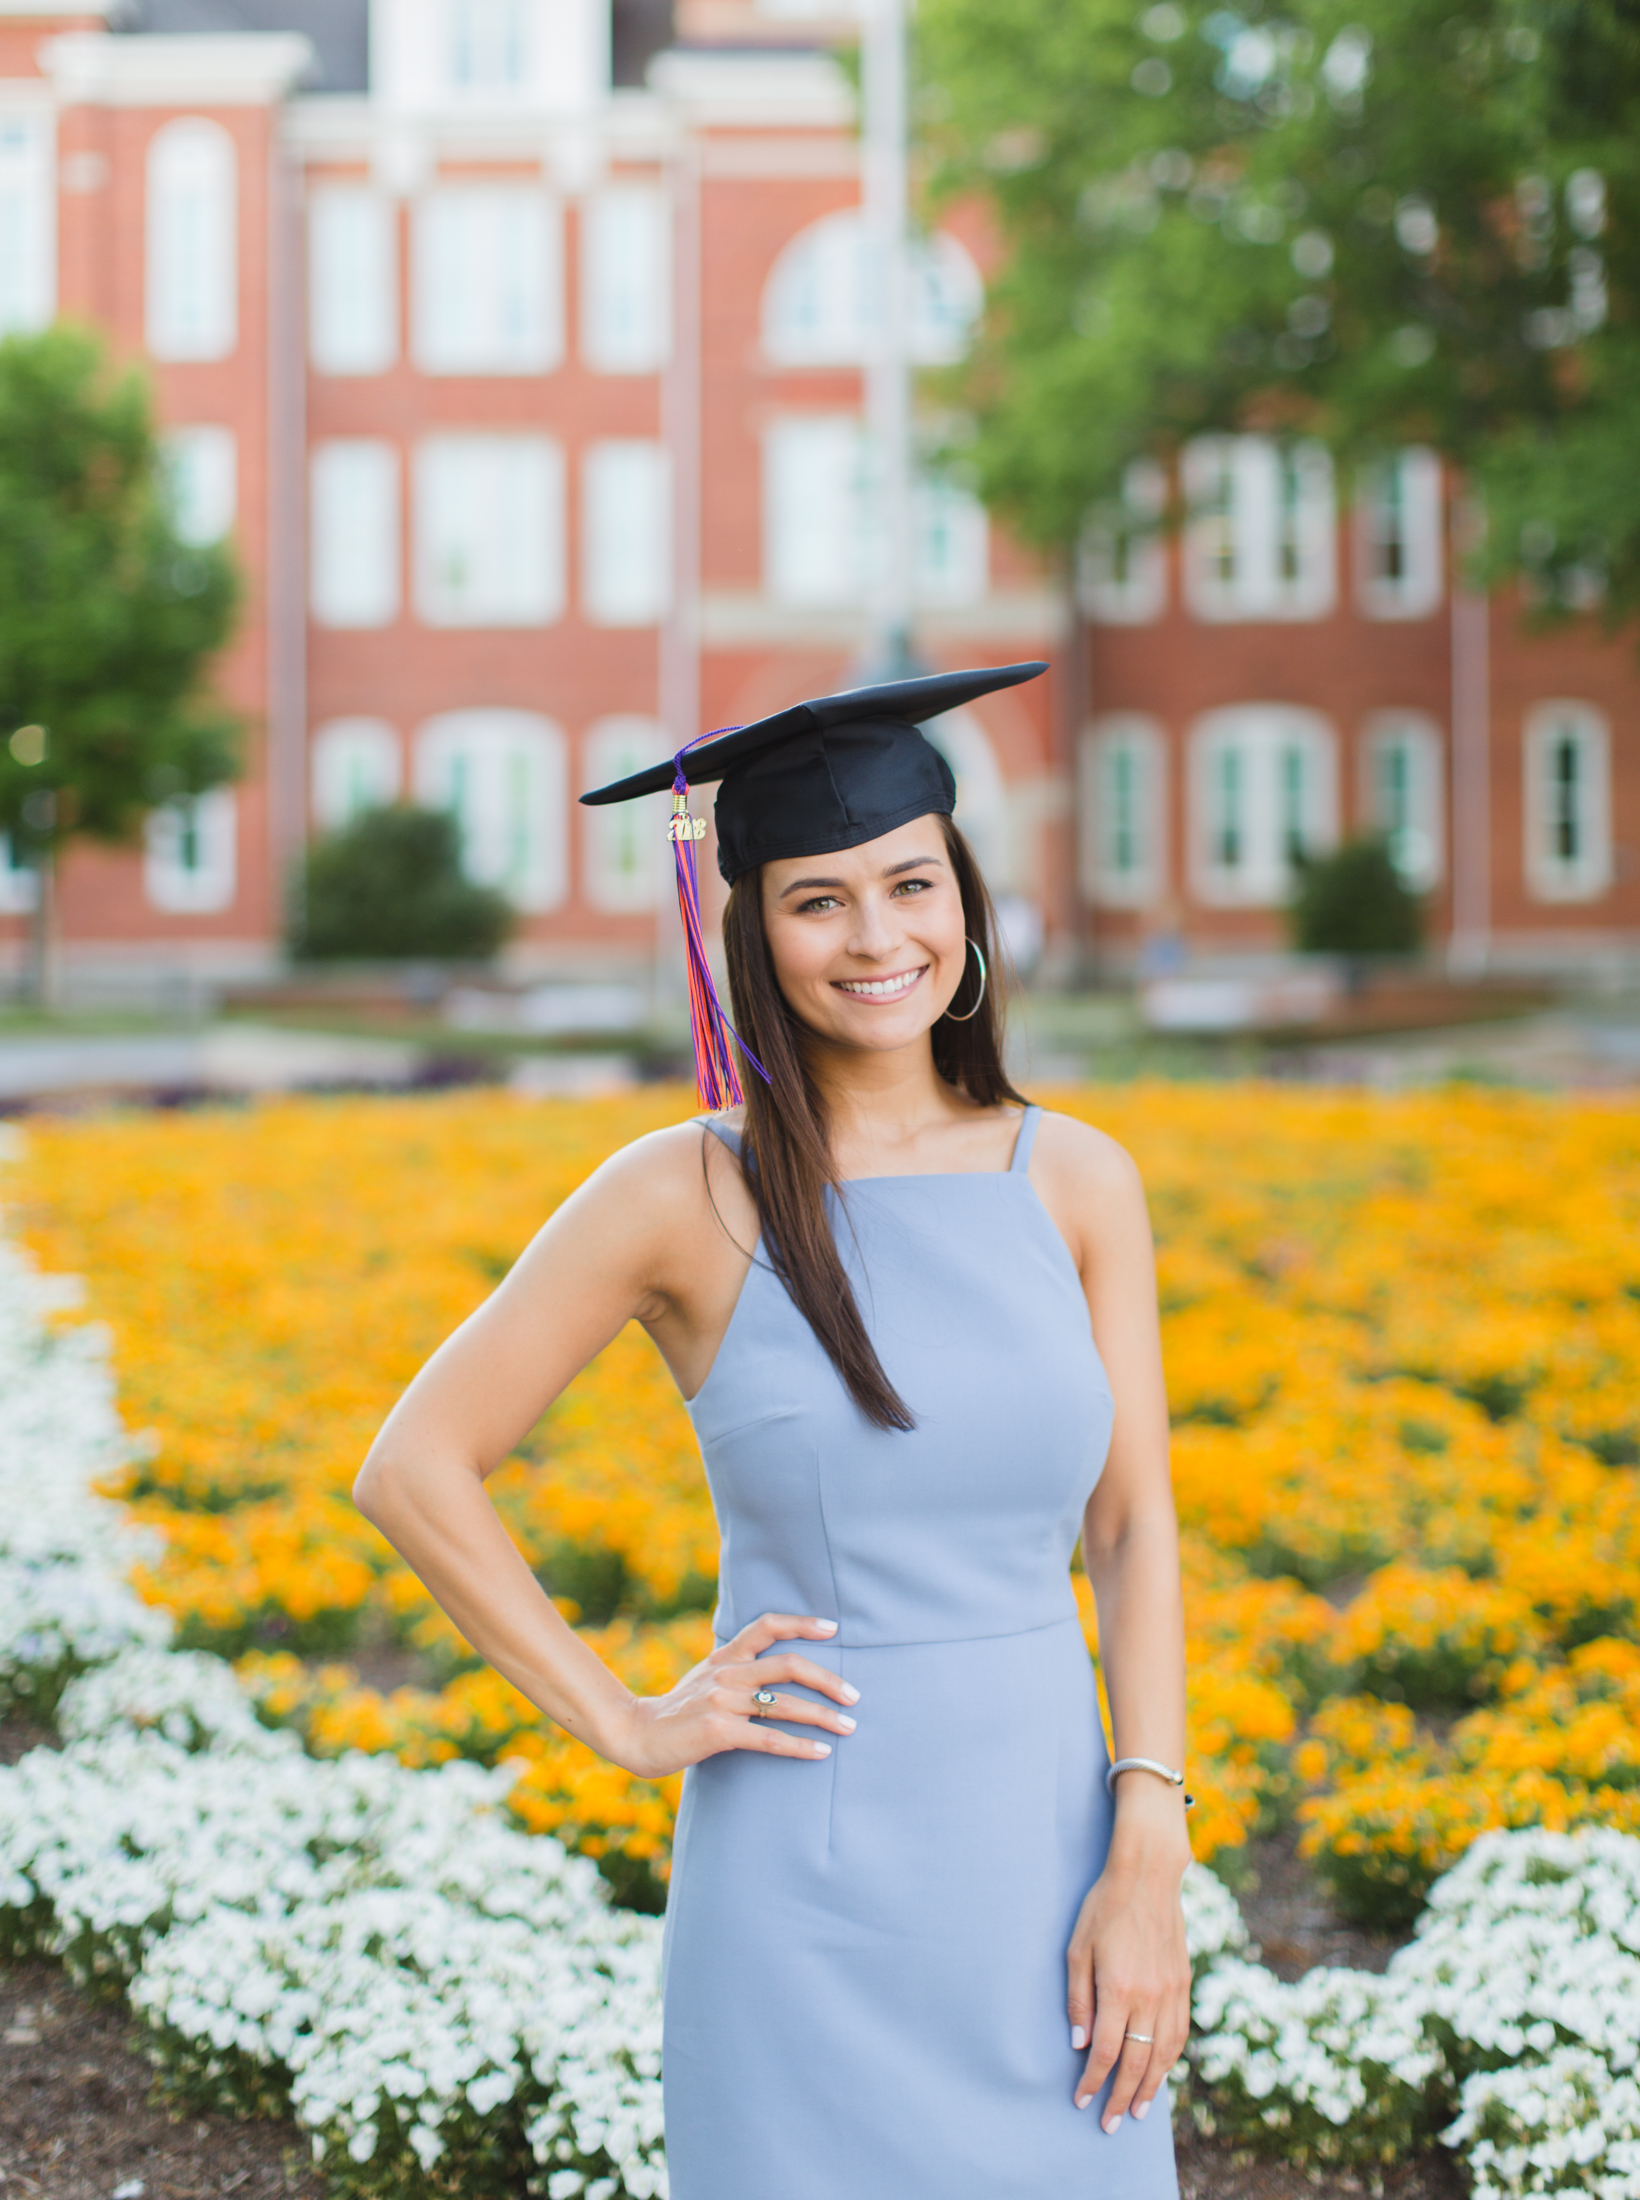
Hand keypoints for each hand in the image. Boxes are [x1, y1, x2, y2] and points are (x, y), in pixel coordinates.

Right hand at [604, 1611, 857, 1778]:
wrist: (636, 1734)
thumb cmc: (676, 1712)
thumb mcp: (705, 1678)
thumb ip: (735, 1670)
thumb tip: (774, 1674)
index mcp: (725, 1657)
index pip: (767, 1625)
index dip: (802, 1623)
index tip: (833, 1629)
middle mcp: (727, 1673)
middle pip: (790, 1665)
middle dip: (828, 1680)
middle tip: (854, 1695)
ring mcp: (723, 1701)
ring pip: (786, 1704)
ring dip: (823, 1716)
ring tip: (848, 1726)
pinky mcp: (719, 1731)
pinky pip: (770, 1738)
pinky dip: (800, 1745)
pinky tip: (821, 1752)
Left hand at [1065, 1840, 1191, 2130]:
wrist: (1147, 1875)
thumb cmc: (1104, 1907)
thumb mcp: (1077, 1948)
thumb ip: (1078, 1998)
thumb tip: (1080, 2043)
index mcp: (1118, 1989)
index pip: (1106, 2052)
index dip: (1093, 2081)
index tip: (1082, 2100)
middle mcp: (1149, 1996)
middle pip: (1137, 2062)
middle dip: (1120, 2097)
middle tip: (1109, 2123)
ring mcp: (1170, 1991)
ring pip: (1163, 2054)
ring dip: (1150, 2087)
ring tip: (1137, 2109)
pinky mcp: (1183, 1983)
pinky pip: (1179, 2032)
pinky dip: (1170, 2059)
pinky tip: (1161, 2071)